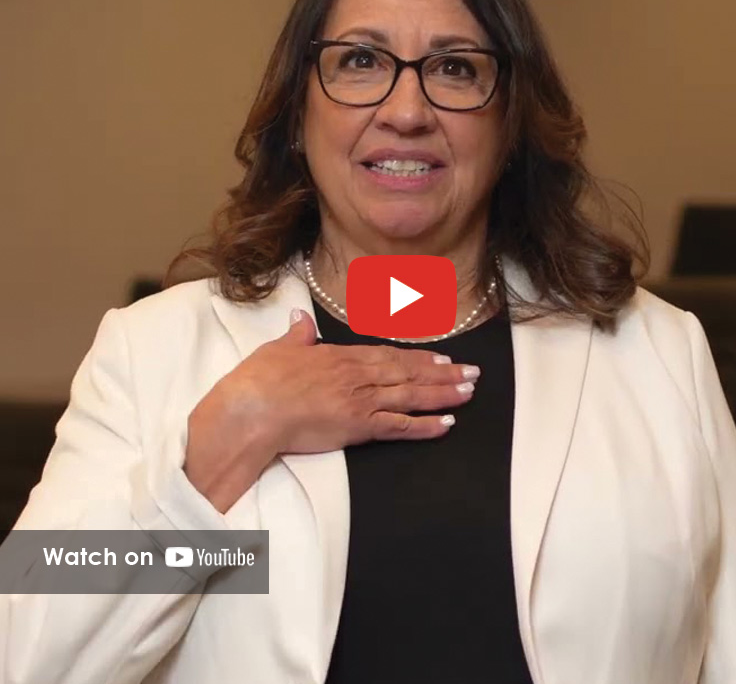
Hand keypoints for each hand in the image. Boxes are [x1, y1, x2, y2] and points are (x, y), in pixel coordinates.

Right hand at [183, 308, 479, 511]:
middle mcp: (359, 375)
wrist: (252, 409)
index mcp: (342, 356)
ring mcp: (362, 400)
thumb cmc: (261, 380)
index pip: (389, 356)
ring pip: (412, 396)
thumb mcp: (279, 349)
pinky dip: (425, 426)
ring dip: (444, 394)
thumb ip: (297, 335)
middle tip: (473, 373)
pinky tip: (447, 425)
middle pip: (409, 373)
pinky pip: (400, 426)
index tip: (441, 359)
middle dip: (443, 374)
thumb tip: (300, 318)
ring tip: (469, 392)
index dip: (419, 358)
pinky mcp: (359, 427)